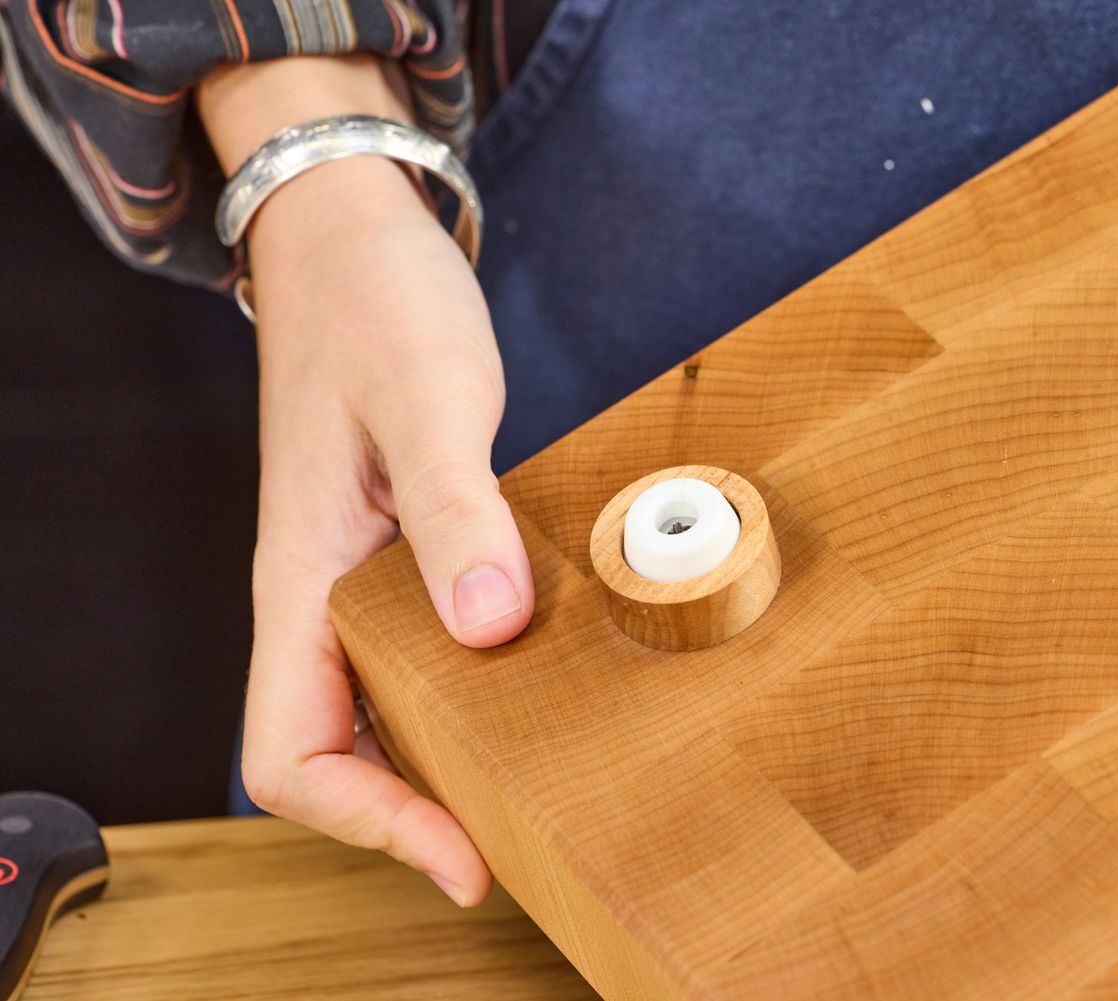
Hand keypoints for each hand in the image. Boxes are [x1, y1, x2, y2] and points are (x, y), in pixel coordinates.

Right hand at [238, 154, 532, 906]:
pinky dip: (464, 689)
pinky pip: (413, 649)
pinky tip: (530, 684)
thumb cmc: (376, 303)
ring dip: (442, 757)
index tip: (467, 855)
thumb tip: (489, 628)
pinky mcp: (394, 547)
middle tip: (524, 833)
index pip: (292, 752)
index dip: (372, 821)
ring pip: (375, 708)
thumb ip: (457, 512)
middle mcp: (317, 592)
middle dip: (414, 811)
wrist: (351, 237)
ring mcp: (352, 574)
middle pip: (334, 752)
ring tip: (538, 779)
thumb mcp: (429, 399)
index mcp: (302, 575)